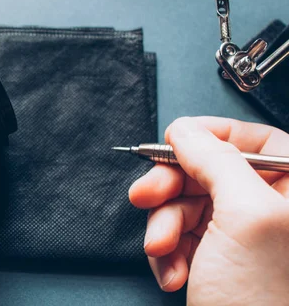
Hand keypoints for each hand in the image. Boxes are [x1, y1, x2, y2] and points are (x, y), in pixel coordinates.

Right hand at [129, 117, 288, 304]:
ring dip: (165, 228)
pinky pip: (182, 237)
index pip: (256, 138)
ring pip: (188, 205)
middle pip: (210, 171)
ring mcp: (246, 239)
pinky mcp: (220, 261)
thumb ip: (217, 161)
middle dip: (171, 188)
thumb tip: (185, 131)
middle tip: (144, 197)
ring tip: (162, 251)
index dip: (211, 134)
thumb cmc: (266, 305)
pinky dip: (168, 252)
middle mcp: (274, 212)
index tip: (174, 141)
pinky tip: (173, 273)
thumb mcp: (245, 219)